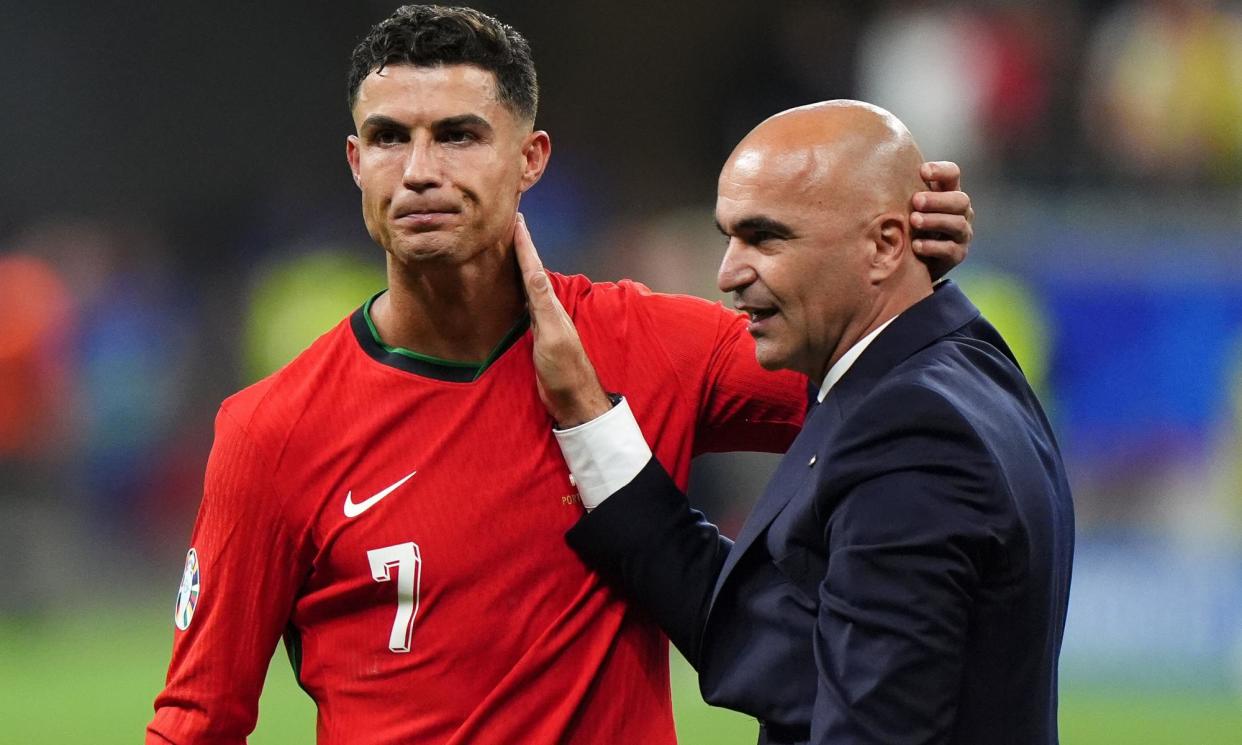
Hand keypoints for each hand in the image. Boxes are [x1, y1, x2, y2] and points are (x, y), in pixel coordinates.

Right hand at [513, 213, 612, 427]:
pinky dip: (516, 289)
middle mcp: (547, 308)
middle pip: (531, 271)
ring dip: (518, 266)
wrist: (571, 398)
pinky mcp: (535, 334)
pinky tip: (511, 287)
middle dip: (521, 248)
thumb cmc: (564, 369)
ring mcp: (542, 321)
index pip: (534, 268)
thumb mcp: (552, 335)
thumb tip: (535, 272)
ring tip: (507, 247)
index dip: (525, 245)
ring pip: (526, 285)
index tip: (517, 220)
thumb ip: (543, 305)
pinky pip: (523, 304)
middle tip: (511, 224)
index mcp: (550, 305)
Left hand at [911, 161, 973, 279]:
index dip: (941, 171)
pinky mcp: (957, 255)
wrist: (916, 260)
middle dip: (937, 200)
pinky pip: (950, 249)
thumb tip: (873, 166)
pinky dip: (932, 246)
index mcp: (949, 193)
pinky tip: (916, 245)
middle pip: (959, 200)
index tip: (922, 171)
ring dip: (934, 221)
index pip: (953, 174)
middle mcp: (961, 212)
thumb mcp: (907, 204)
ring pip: (956, 224)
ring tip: (913, 221)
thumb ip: (902, 189)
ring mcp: (962, 234)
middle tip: (916, 200)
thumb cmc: (908, 224)